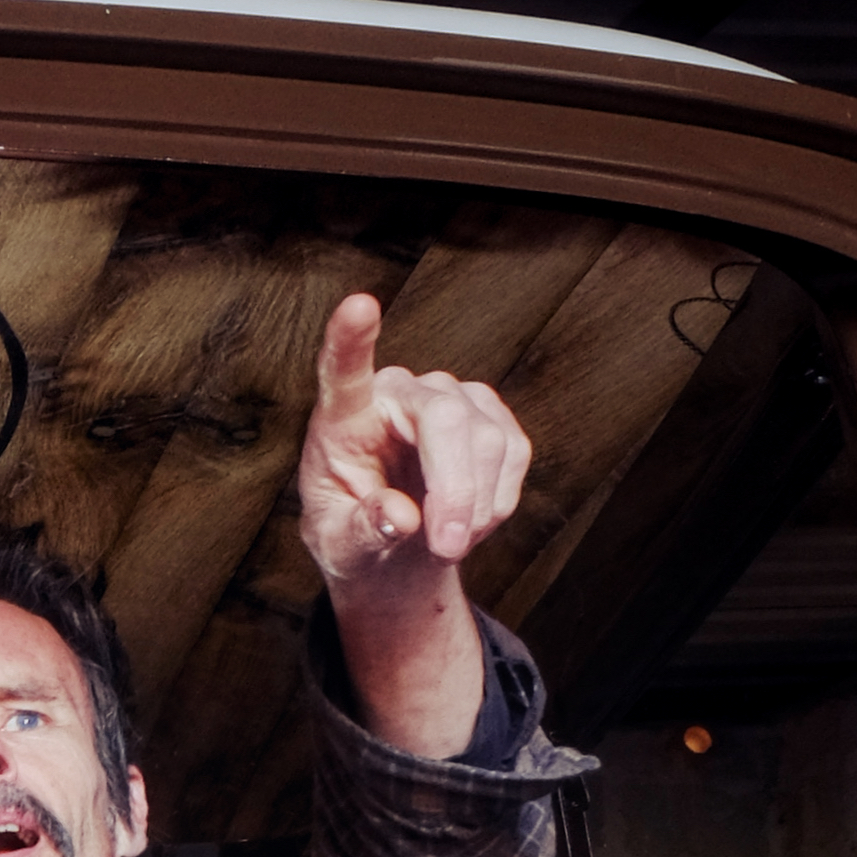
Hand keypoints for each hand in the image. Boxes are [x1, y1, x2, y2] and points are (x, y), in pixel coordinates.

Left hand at [294, 294, 533, 748]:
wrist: (394, 550)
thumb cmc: (353, 540)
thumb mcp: (341, 550)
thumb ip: (362, 532)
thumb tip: (400, 517)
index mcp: (343, 418)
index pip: (344, 371)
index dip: (351, 340)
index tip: (358, 306)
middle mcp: (398, 392)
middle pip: (445, 417)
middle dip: (455, 490)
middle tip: (447, 549)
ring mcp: (449, 397)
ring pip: (487, 438)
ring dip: (476, 506)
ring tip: (446, 542)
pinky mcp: (489, 415)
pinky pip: (514, 453)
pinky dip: (497, 501)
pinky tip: (470, 521)